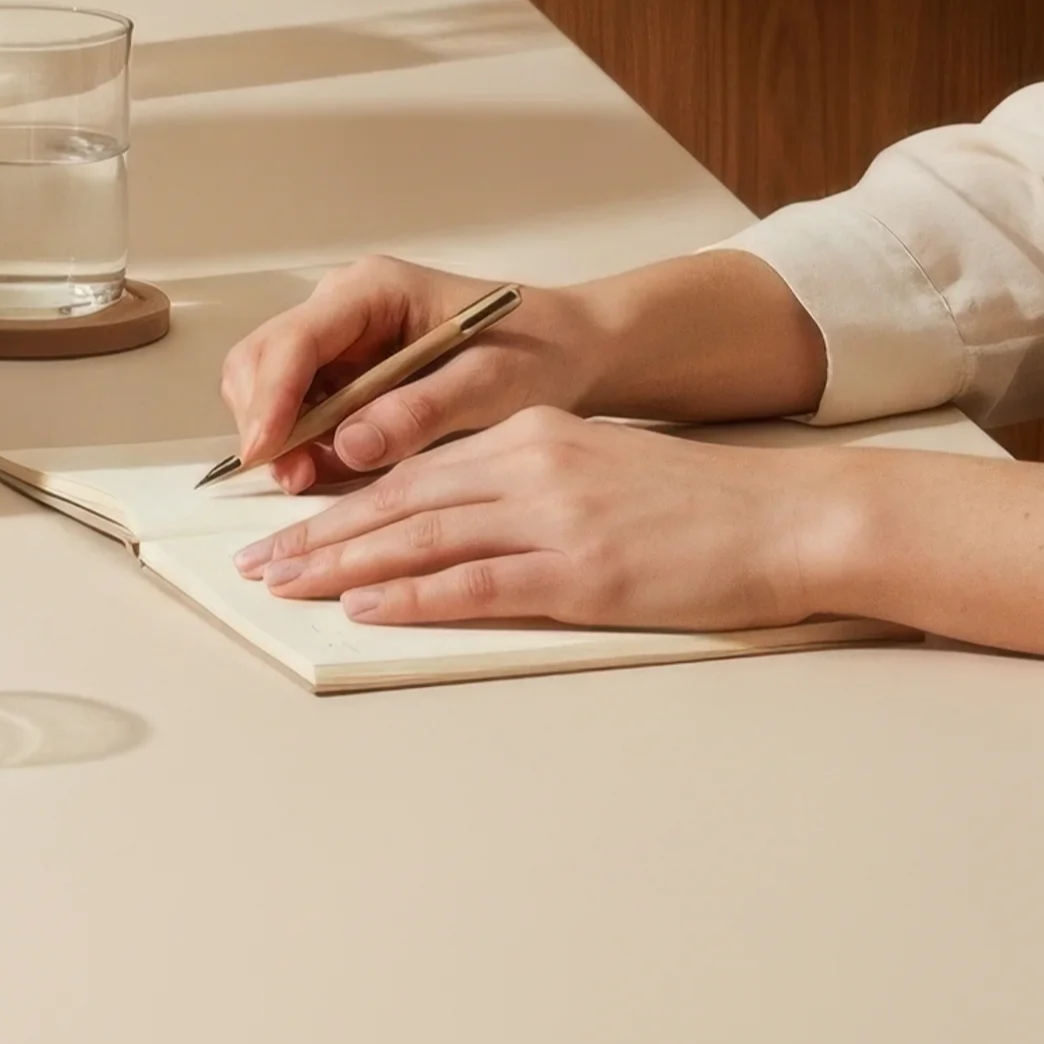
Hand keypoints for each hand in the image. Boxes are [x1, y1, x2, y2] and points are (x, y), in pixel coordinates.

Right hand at [218, 257, 596, 487]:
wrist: (567, 351)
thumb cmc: (536, 354)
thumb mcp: (489, 386)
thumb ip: (418, 411)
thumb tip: (348, 445)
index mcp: (372, 291)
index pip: (295, 339)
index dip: (271, 397)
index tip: (266, 451)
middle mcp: (342, 307)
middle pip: (263, 357)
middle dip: (265, 419)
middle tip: (290, 478)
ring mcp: (339, 339)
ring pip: (269, 384)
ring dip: (278, 434)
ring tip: (307, 479)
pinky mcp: (344, 371)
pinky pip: (297, 406)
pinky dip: (299, 441)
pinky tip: (324, 468)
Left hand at [236, 407, 855, 630]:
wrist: (786, 518)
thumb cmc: (699, 508)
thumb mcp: (596, 471)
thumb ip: (524, 487)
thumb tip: (453, 524)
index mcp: (530, 438)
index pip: (411, 469)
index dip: (342, 500)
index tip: (289, 524)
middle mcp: (531, 466)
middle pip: (399, 500)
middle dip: (320, 531)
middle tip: (257, 559)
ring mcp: (555, 519)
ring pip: (423, 537)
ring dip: (344, 562)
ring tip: (286, 581)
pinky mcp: (584, 572)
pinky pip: (478, 583)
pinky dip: (414, 594)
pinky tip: (368, 605)